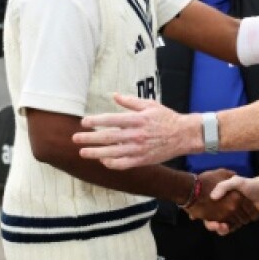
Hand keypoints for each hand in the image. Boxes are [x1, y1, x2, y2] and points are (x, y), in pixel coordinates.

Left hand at [73, 93, 193, 168]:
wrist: (184, 135)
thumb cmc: (166, 118)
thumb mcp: (150, 105)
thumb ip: (130, 102)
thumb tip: (114, 95)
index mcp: (137, 119)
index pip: (111, 120)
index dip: (96, 121)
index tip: (84, 122)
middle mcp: (136, 134)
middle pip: (108, 137)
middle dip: (89, 138)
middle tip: (75, 138)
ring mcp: (138, 149)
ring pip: (112, 153)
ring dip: (95, 153)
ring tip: (82, 152)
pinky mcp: (142, 159)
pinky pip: (122, 164)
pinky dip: (111, 163)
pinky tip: (103, 160)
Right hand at [188, 169, 258, 230]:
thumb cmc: (249, 185)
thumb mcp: (235, 181)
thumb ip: (224, 186)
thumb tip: (213, 197)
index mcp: (221, 198)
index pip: (207, 208)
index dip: (202, 213)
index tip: (201, 216)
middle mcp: (223, 208)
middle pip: (213, 219)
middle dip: (212, 224)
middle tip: (217, 225)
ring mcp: (231, 215)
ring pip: (221, 225)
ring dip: (221, 228)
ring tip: (223, 227)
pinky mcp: (238, 220)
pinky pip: (230, 228)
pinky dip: (228, 229)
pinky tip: (227, 228)